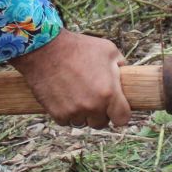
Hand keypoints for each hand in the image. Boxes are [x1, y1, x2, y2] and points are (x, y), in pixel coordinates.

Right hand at [8, 30, 130, 128]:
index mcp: (109, 93)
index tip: (115, 109)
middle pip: (101, 123)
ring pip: (82, 123)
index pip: (122, 119)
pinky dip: (66, 113)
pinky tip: (64, 97)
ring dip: (81, 114)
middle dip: (99, 113)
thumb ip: (121, 66)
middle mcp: (93, 106)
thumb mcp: (108, 50)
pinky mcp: (57, 114)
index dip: (120, 114)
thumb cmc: (78, 47)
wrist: (44, 49)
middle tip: (93, 98)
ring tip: (76, 95)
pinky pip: (66, 121)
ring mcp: (74, 112)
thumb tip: (126, 77)